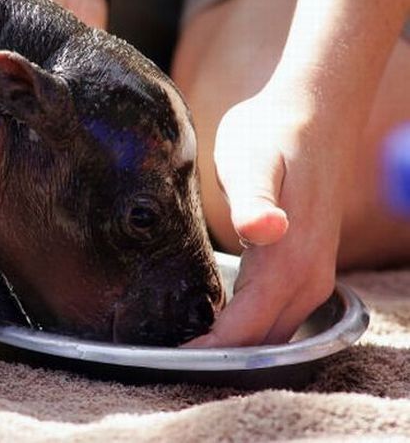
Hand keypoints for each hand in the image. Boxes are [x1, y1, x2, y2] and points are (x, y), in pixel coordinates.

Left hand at [187, 82, 351, 345]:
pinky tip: (211, 320)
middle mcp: (307, 279)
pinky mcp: (304, 266)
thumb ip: (255, 199)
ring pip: (269, 335)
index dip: (205, 352)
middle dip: (214, 359)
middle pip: (258, 344)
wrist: (313, 113)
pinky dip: (243, 327)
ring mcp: (311, 275)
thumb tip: (264, 230)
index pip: (244, 330)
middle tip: (159, 357)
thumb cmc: (275, 134)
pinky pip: (273, 315)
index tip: (161, 359)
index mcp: (290, 261)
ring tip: (179, 345)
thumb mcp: (253, 159)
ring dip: (229, 347)